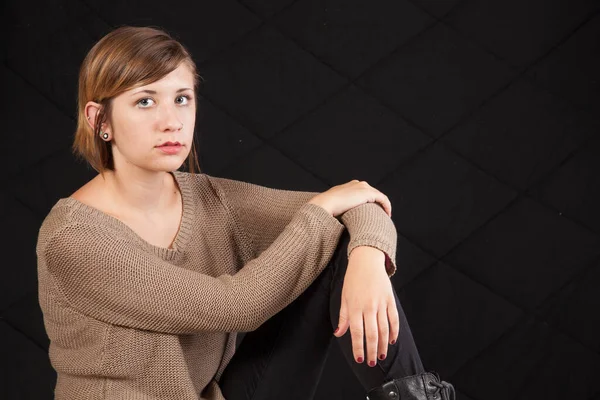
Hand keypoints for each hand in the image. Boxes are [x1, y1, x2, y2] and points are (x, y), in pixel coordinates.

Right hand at [308, 180, 391, 217]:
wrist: (326, 203)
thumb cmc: (327, 206)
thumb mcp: (335, 204)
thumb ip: (340, 207)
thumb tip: (339, 217)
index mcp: (350, 185)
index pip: (364, 192)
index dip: (369, 202)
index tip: (370, 212)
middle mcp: (358, 184)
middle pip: (373, 193)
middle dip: (377, 204)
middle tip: (379, 215)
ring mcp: (364, 187)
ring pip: (379, 196)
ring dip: (383, 206)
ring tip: (384, 216)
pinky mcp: (369, 193)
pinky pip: (383, 199)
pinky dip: (386, 206)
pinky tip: (387, 214)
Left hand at [333, 246, 399, 365]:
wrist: (367, 261)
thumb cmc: (353, 279)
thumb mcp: (344, 297)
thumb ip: (343, 317)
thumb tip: (339, 333)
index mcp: (355, 307)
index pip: (357, 332)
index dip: (358, 347)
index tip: (359, 358)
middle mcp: (368, 307)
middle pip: (372, 334)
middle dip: (371, 351)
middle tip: (370, 362)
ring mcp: (381, 303)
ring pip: (384, 329)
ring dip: (382, 345)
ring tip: (381, 356)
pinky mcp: (390, 299)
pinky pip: (394, 319)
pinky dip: (394, 332)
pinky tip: (391, 341)